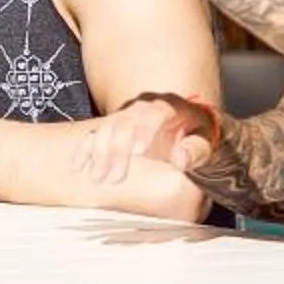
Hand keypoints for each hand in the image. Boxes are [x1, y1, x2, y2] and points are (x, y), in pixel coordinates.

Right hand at [76, 92, 218, 184]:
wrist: (189, 127)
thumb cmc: (199, 136)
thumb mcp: (206, 143)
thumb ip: (196, 151)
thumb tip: (180, 159)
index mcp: (168, 106)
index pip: (153, 114)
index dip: (145, 131)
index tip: (139, 152)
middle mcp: (143, 107)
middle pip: (125, 123)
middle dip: (117, 149)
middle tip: (114, 177)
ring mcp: (126, 116)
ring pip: (107, 128)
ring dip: (99, 153)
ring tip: (98, 177)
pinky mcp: (115, 127)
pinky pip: (95, 134)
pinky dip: (85, 150)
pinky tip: (77, 166)